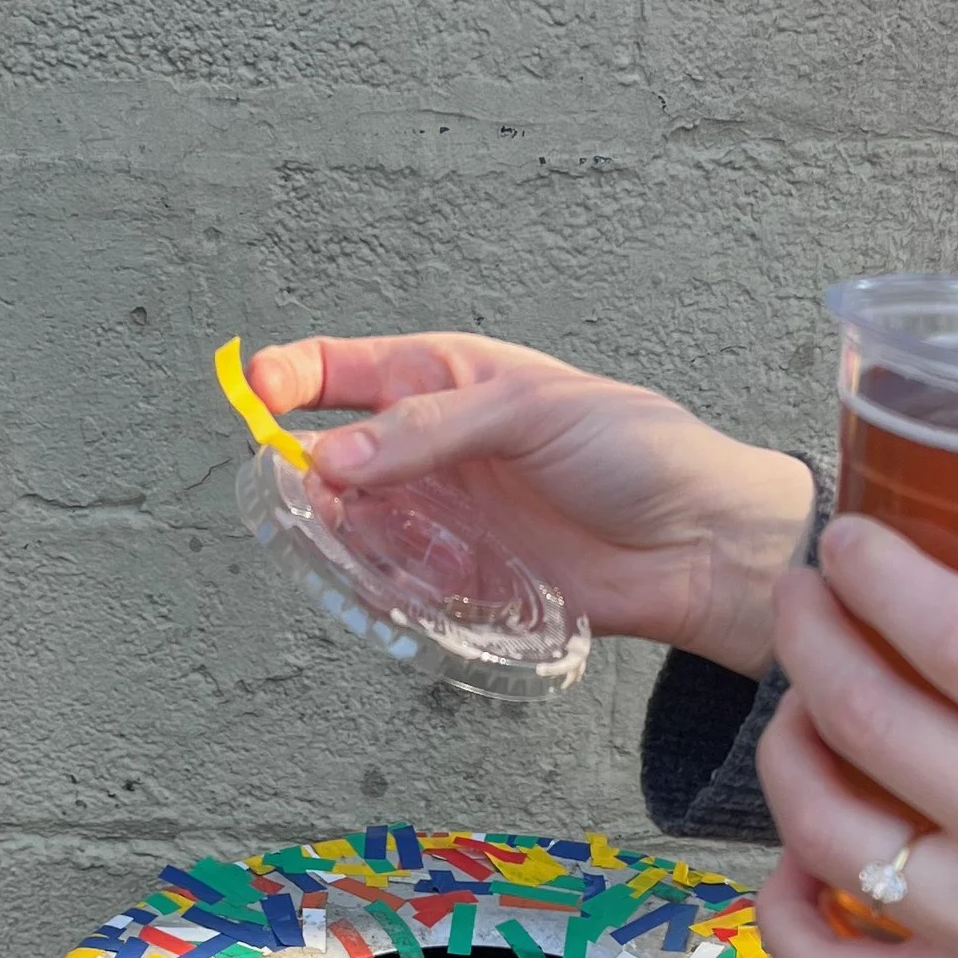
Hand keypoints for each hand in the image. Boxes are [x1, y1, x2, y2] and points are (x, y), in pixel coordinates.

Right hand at [245, 330, 814, 677]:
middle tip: (305, 494)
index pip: (342, 368)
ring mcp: (444, 516)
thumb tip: (332, 458)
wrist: (701, 544)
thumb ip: (427, 430)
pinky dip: (381, 588)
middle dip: (303, 475)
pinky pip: (393, 584)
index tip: (256, 393)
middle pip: (330, 457)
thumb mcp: (528, 411)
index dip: (289, 377)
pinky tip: (400, 586)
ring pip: (351, 527)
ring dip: (338, 538)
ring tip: (350, 544)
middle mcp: (432, 448)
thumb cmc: (633, 450)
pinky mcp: (460, 579)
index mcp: (446, 379)